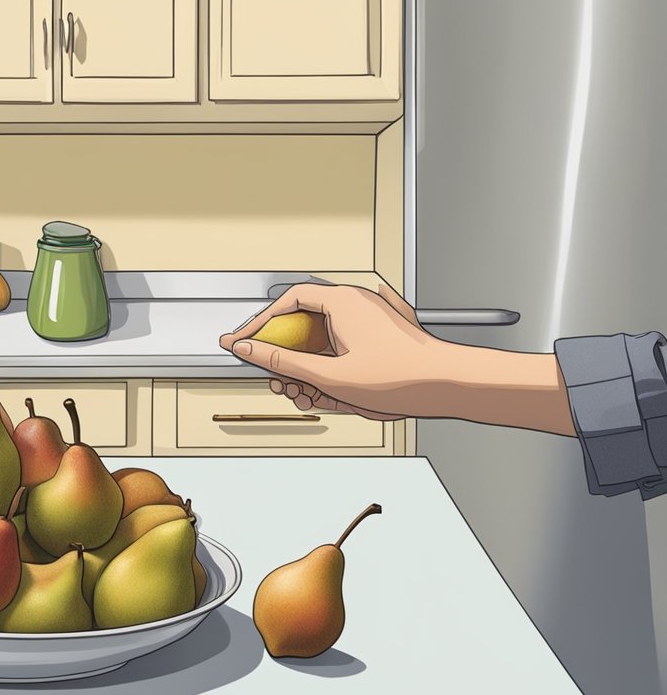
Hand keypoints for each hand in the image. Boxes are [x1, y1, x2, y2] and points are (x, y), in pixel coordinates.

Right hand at [218, 283, 575, 435]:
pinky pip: (343, 348)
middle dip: (288, 357)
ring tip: (310, 393)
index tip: (244, 342)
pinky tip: (335, 392)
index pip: (286, 302)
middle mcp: (356, 303)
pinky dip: (332, 369)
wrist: (450, 385)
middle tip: (280, 379)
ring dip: (309, 369)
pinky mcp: (381, 335)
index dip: (260, 324)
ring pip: (323, 341)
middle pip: (303, 324)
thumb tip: (252, 351)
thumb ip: (284, 361)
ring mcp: (370, 318)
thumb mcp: (331, 375)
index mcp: (342, 301)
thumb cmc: (406, 376)